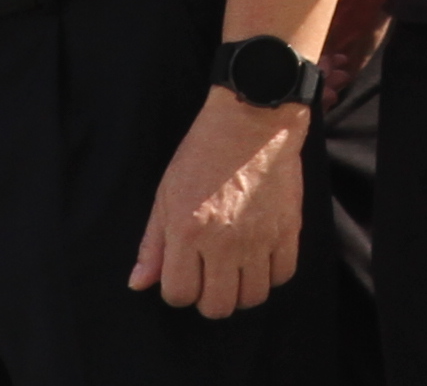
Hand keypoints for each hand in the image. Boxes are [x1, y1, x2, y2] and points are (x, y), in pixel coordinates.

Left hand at [130, 87, 306, 317]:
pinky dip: (271, 274)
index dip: (178, 291)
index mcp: (188, 231)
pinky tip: (260, 257)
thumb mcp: (166, 194)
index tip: (184, 275)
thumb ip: (153, 244)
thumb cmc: (204, 153)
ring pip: (252, 297)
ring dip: (241, 290)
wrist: (252, 120)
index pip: (179, 294)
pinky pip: (282, 275)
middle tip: (210, 276)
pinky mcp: (287, 229)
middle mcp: (224, 241)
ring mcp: (259, 238)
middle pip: (217, 306)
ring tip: (236, 269)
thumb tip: (138, 284)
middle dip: (208, 297)